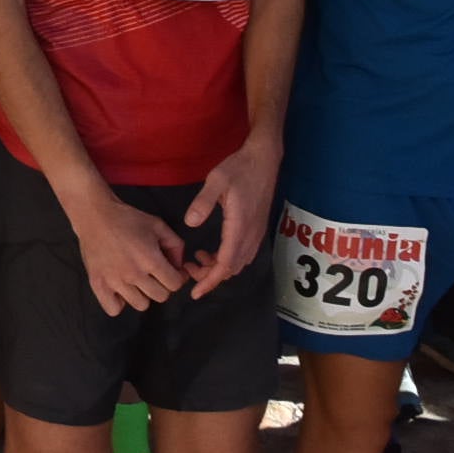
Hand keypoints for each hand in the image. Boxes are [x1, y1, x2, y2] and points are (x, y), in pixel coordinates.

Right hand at [66, 187, 186, 315]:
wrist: (95, 215)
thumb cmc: (128, 218)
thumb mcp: (158, 225)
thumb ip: (175, 245)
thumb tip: (180, 266)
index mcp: (151, 259)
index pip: (175, 284)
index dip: (177, 277)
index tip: (171, 271)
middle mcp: (134, 274)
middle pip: (160, 296)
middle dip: (162, 285)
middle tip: (154, 274)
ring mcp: (115, 282)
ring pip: (141, 305)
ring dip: (142, 294)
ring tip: (136, 280)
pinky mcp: (98, 285)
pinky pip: (114, 309)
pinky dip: (119, 302)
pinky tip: (120, 289)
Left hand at [182, 135, 278, 296]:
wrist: (264, 159)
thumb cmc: (239, 168)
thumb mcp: (217, 180)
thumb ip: (203, 202)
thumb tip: (190, 223)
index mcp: (239, 227)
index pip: (225, 264)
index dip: (210, 281)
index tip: (195, 293)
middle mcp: (250, 235)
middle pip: (231, 269)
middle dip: (210, 276)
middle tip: (189, 270)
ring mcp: (256, 234)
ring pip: (238, 264)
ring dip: (219, 269)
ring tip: (198, 260)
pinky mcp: (256, 230)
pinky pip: (242, 255)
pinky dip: (227, 261)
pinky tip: (214, 251)